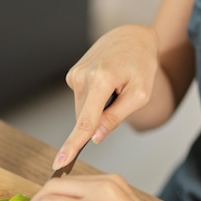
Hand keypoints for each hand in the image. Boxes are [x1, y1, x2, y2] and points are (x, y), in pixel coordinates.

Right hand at [52, 24, 159, 169]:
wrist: (131, 37)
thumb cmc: (141, 65)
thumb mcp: (140, 94)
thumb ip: (116, 117)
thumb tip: (95, 137)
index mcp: (102, 80)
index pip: (85, 121)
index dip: (72, 145)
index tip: (59, 163)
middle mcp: (83, 76)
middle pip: (86, 118)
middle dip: (101, 119)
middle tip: (120, 97)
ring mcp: (75, 74)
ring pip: (83, 110)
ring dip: (98, 107)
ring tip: (114, 87)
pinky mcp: (72, 74)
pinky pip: (82, 100)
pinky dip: (94, 99)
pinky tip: (105, 83)